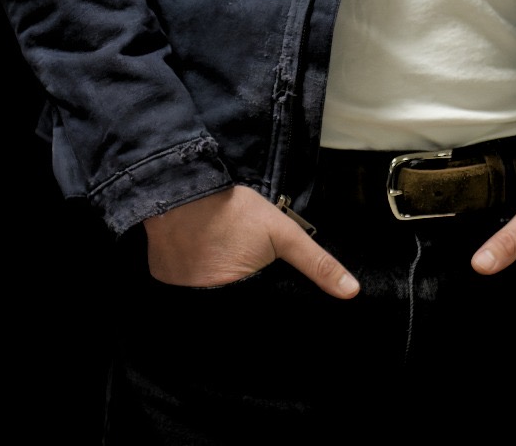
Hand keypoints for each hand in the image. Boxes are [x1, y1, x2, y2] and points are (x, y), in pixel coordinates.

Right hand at [142, 185, 358, 297]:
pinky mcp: (163, 283)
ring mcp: (181, 298)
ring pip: (207, 307)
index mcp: (239, 303)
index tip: (270, 307)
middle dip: (243, 310)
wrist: (184, 188)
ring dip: (217, 299)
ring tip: (225, 275)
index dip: (267, 318)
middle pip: (232, 318)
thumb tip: (352, 292)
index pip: (258, 326)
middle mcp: (207, 310)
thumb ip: (316, 263)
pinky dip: (193, 286)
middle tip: (247, 286)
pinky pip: (184, 294)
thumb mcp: (283, 233)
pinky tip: (202, 267)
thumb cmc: (235, 212)